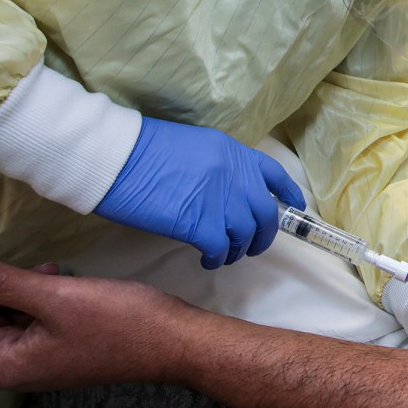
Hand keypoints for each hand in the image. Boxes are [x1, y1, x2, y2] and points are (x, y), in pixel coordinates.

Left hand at [0, 248, 193, 391]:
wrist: (174, 342)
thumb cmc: (116, 321)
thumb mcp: (52, 295)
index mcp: (0, 364)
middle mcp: (9, 368)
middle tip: (5, 255)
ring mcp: (33, 359)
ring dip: (8, 288)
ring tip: (40, 267)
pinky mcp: (54, 347)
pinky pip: (22, 320)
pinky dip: (29, 295)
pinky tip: (55, 276)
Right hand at [95, 116, 304, 268]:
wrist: (114, 157)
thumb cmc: (142, 150)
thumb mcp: (192, 147)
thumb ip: (217, 168)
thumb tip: (225, 193)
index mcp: (232, 151)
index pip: (273, 174)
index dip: (287, 194)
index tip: (293, 207)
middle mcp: (233, 175)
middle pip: (265, 213)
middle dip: (264, 235)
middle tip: (252, 247)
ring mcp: (219, 199)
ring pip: (245, 235)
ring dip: (237, 249)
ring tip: (222, 255)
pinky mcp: (199, 223)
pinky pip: (220, 249)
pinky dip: (217, 258)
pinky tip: (207, 260)